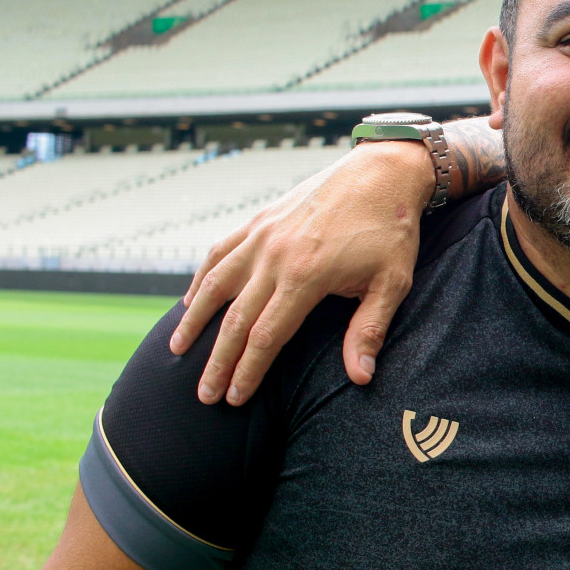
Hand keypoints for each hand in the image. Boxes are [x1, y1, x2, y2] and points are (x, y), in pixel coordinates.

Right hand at [172, 143, 435, 403]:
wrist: (383, 171)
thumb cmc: (392, 230)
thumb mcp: (392, 283)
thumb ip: (370, 330)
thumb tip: (360, 378)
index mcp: (306, 275)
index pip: (265, 336)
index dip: (247, 371)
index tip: (233, 398)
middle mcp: (274, 255)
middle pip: (234, 319)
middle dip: (216, 361)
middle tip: (203, 395)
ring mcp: (262, 234)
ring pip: (215, 283)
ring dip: (194, 320)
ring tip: (177, 350)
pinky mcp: (260, 219)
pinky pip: (220, 251)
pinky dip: (201, 277)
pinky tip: (191, 300)